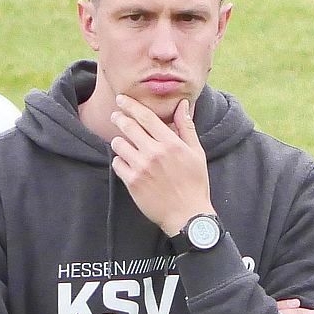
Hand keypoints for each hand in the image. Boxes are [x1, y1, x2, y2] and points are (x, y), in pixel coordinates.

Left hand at [109, 96, 213, 237]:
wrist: (187, 214)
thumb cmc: (194, 183)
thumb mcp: (197, 153)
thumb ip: (186, 127)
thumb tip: (183, 104)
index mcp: (171, 144)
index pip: (146, 117)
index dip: (131, 105)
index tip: (122, 99)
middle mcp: (154, 153)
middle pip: (128, 126)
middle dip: (119, 118)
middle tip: (117, 117)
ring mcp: (141, 167)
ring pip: (119, 144)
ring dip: (120, 141)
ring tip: (126, 145)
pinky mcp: (132, 182)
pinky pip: (117, 163)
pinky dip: (120, 161)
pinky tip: (128, 163)